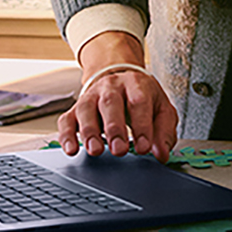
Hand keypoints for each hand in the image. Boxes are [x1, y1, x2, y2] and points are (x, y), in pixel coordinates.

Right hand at [57, 32, 177, 162]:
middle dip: (114, 128)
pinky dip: (66, 135)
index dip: (142, 126)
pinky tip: (71, 149)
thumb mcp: (161, 109)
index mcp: (136, 84)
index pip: (139, 102)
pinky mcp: (76, 108)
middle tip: (119, 150)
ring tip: (96, 150)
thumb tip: (161, 154)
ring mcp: (91, 96)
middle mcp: (111, 87)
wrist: (120, 77)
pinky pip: (66, 120)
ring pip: (86, 109)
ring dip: (89, 131)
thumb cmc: (142, 97)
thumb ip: (164, 131)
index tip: (144, 148)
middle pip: (110, 103)